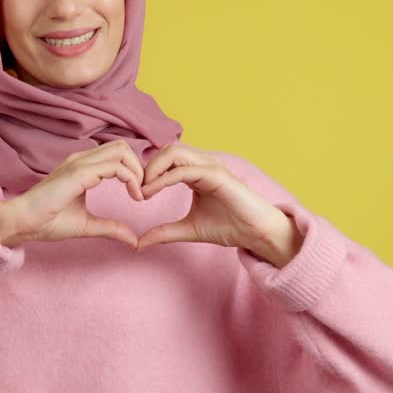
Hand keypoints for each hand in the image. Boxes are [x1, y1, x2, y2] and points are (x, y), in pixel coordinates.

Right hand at [0, 140, 147, 248]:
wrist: (22, 223)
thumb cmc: (47, 222)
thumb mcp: (87, 225)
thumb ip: (110, 228)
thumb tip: (133, 239)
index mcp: (83, 167)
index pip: (117, 154)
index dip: (134, 170)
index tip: (139, 195)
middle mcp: (82, 160)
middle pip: (122, 147)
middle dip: (139, 167)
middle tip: (142, 192)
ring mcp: (79, 163)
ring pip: (121, 151)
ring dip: (137, 171)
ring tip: (139, 194)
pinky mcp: (78, 173)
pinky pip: (114, 167)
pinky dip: (131, 178)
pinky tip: (133, 196)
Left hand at [136, 142, 293, 262]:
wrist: (256, 233)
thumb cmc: (229, 227)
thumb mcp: (188, 229)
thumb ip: (164, 232)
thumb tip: (138, 243)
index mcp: (196, 171)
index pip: (165, 159)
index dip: (147, 173)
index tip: (137, 195)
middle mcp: (203, 164)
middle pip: (167, 150)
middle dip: (147, 167)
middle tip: (137, 191)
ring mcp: (210, 166)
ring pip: (173, 153)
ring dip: (153, 170)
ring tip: (144, 191)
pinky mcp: (216, 175)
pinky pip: (183, 170)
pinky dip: (163, 179)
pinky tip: (151, 193)